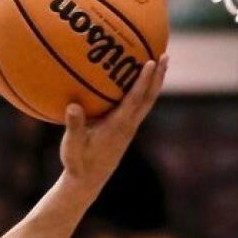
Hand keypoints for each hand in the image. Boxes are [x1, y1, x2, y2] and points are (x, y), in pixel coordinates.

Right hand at [59, 55, 167, 199]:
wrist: (88, 181)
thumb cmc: (78, 163)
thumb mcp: (72, 146)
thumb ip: (74, 126)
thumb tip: (73, 106)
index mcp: (118, 126)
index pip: (135, 99)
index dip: (143, 80)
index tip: (150, 61)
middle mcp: (128, 126)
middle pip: (149, 97)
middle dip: (158, 76)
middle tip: (165, 55)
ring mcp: (129, 128)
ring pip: (147, 102)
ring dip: (155, 82)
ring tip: (159, 63)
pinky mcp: (125, 131)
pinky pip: (139, 106)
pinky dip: (143, 91)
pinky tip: (138, 83)